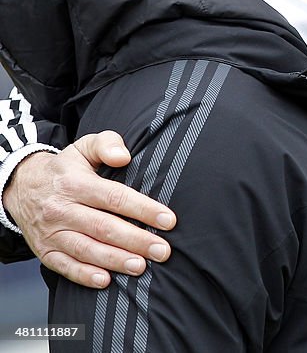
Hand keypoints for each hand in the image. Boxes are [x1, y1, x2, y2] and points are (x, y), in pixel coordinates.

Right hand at [3, 131, 176, 287]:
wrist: (21, 187)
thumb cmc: (65, 169)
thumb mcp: (83, 147)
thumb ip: (106, 144)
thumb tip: (124, 156)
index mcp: (75, 183)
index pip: (114, 197)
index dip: (143, 209)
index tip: (168, 220)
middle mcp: (61, 209)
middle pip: (104, 227)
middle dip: (136, 241)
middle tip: (163, 251)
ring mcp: (52, 232)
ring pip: (86, 249)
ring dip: (115, 260)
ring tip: (141, 266)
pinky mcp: (44, 250)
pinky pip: (63, 266)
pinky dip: (83, 275)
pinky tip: (105, 280)